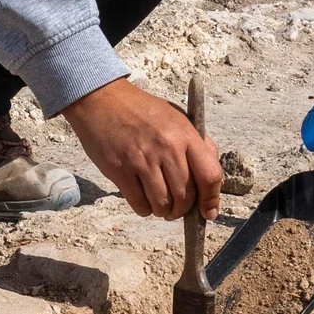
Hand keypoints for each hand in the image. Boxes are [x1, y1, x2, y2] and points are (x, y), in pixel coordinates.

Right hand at [61, 78, 221, 219]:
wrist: (102, 100)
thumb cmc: (141, 110)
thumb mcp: (176, 117)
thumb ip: (197, 143)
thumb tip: (210, 175)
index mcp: (185, 135)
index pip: (209, 175)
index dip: (211, 200)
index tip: (208, 212)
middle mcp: (166, 148)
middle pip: (185, 196)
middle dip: (183, 210)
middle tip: (177, 209)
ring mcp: (141, 160)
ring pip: (162, 204)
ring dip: (163, 212)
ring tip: (160, 206)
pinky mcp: (119, 170)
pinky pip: (138, 203)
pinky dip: (144, 209)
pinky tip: (143, 201)